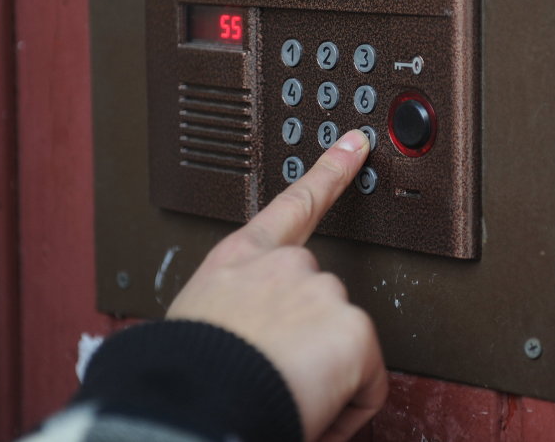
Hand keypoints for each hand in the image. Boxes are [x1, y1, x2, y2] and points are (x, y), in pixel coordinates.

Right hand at [167, 129, 387, 441]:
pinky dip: (348, 407)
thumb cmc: (188, 376)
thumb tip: (251, 340)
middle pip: (321, 301)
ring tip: (285, 394)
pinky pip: (367, 382)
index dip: (330, 171)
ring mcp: (322, 291)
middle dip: (310, 340)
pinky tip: (313, 409)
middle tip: (276, 374)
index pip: (293, 205)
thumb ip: (237, 311)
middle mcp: (284, 264)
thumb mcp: (200, 323)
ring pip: (343, 343)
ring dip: (325, 375)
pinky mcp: (352, 327)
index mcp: (239, 258)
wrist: (193, 404)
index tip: (355, 144)